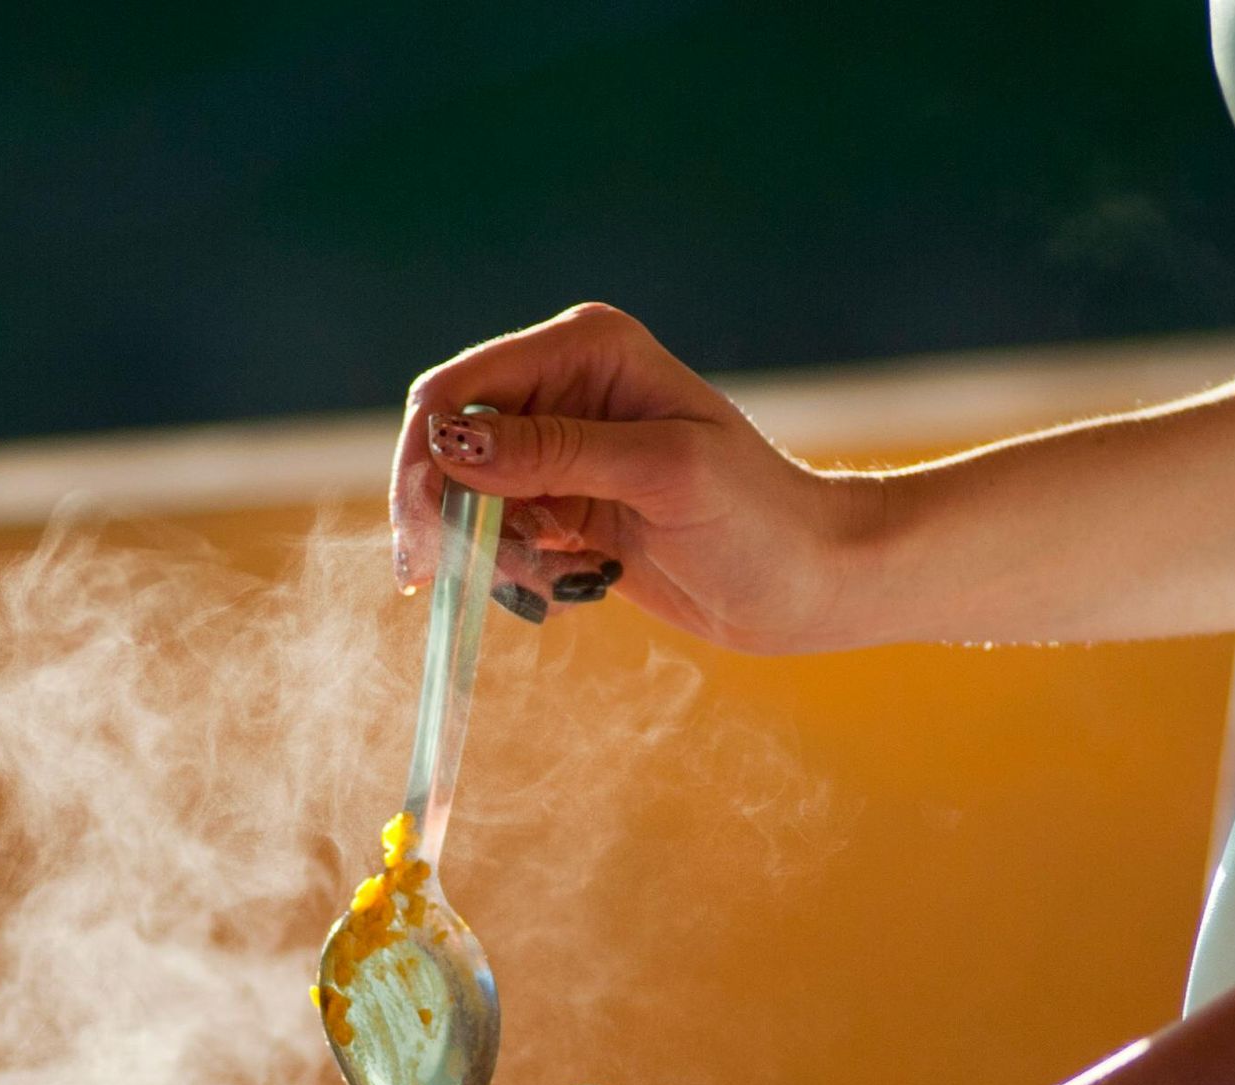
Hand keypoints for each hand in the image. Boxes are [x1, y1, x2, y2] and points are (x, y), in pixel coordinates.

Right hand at [392, 303, 885, 654]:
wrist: (811, 582)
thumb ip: (555, 453)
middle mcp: (564, 387)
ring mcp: (561, 448)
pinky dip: (517, 570)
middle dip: (455, 515)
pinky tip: (572, 586)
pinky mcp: (564, 504)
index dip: (428, 458)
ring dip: (492, 552)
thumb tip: (452, 440)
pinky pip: (498, 536)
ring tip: (558, 583)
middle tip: (477, 579)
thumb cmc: (759, 517)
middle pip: (449, 445)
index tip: (423, 538)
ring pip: (468, 499)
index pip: (460, 388)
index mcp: (584, 348)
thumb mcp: (661, 475)